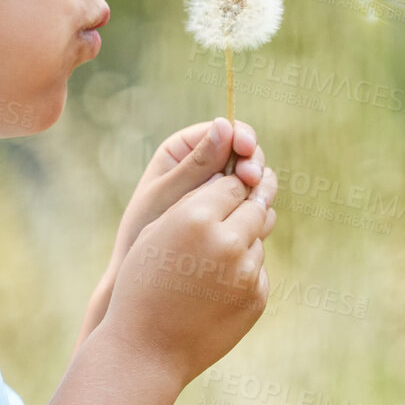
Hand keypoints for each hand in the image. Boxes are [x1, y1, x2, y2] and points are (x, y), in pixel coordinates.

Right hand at [101, 165, 278, 388]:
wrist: (146, 350)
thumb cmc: (141, 286)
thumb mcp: (156, 233)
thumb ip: (194, 204)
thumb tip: (233, 183)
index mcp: (197, 218)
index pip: (232, 185)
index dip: (226, 188)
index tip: (220, 194)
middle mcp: (228, 242)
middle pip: (256, 207)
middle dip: (246, 206)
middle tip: (232, 213)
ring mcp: (246, 273)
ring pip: (257, 241)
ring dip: (242, 242)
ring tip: (211, 261)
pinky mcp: (256, 298)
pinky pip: (257, 271)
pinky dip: (243, 273)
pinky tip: (215, 287)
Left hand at [105, 118, 264, 281]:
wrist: (145, 279)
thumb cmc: (142, 230)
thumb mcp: (167, 194)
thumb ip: (197, 164)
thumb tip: (224, 125)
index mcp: (184, 150)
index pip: (224, 132)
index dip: (241, 137)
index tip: (246, 149)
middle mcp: (207, 167)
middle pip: (246, 154)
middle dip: (253, 164)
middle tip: (253, 179)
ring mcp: (223, 192)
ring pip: (255, 182)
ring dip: (261, 189)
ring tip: (258, 202)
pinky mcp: (233, 216)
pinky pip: (255, 208)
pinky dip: (259, 213)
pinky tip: (257, 225)